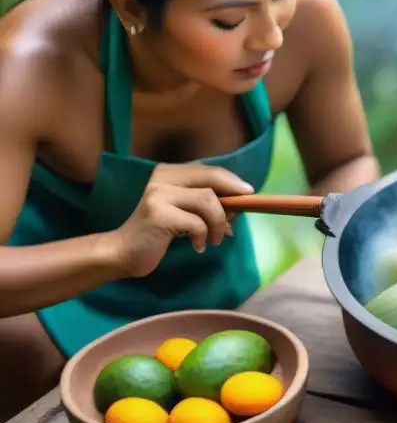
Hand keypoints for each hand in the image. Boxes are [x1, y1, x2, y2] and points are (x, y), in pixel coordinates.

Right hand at [109, 164, 253, 277]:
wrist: (122, 252)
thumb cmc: (158, 233)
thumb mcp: (183, 211)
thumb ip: (204, 202)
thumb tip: (239, 202)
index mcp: (170, 173)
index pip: (209, 170)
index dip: (232, 181)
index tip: (248, 192)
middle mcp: (163, 178)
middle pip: (212, 178)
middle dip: (232, 196)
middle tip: (237, 216)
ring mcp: (159, 195)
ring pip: (208, 201)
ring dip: (218, 224)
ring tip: (213, 239)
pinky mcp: (158, 215)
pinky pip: (197, 224)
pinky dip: (203, 237)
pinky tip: (196, 246)